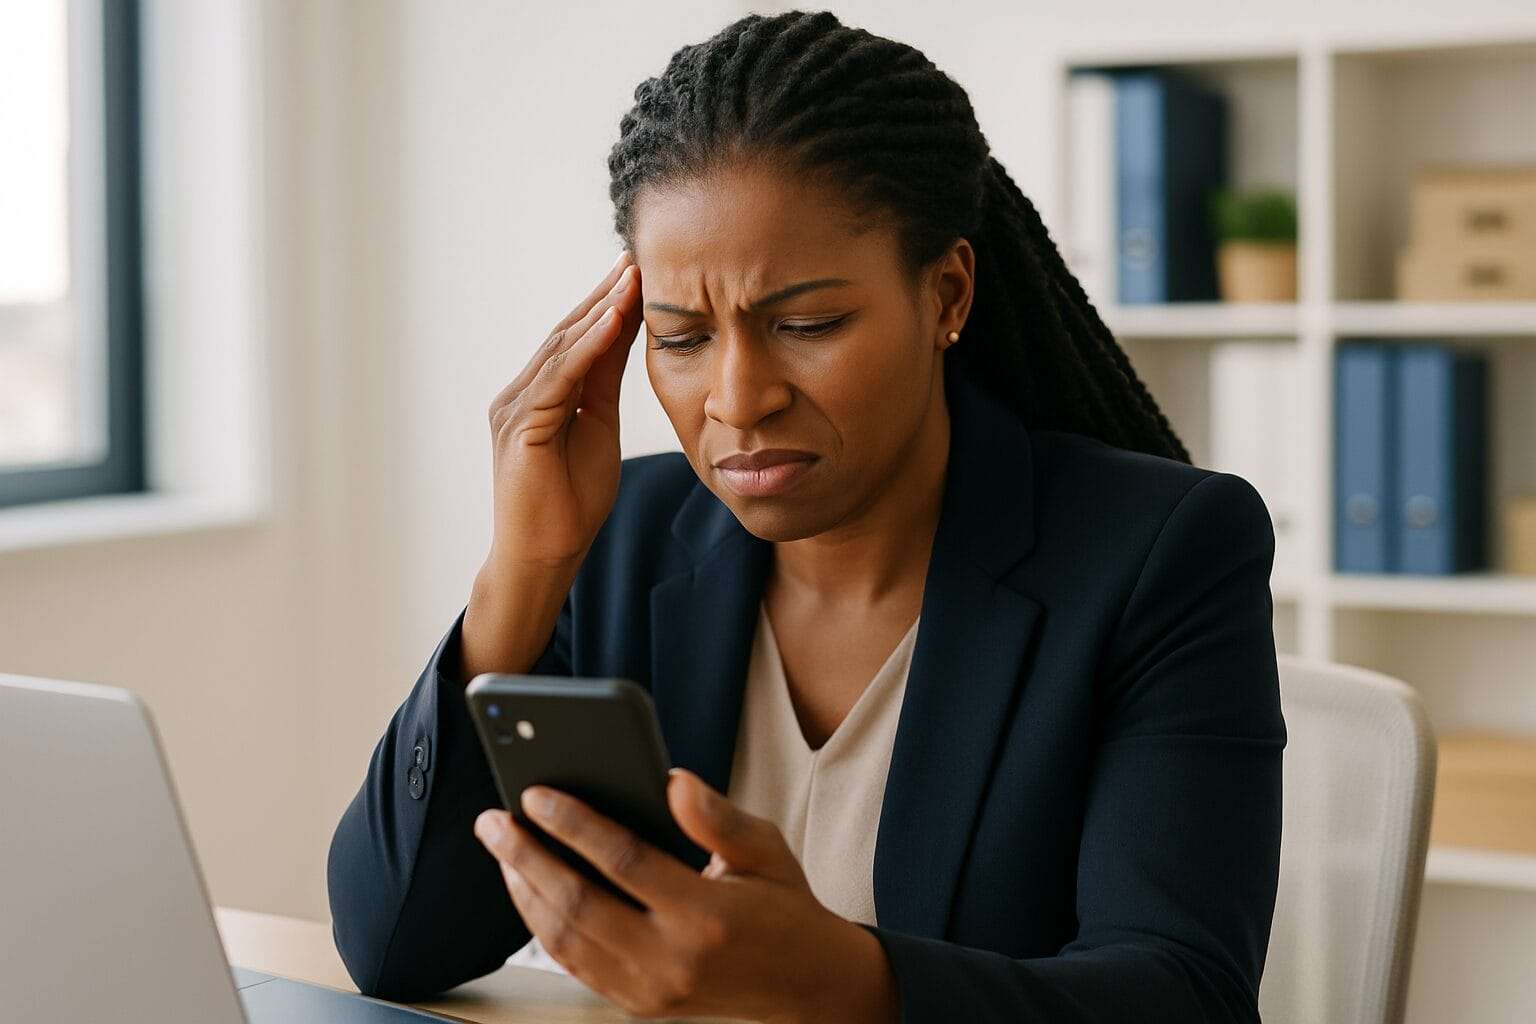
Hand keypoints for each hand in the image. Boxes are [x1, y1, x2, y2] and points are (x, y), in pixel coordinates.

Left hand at [473, 768, 900, 1022]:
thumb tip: (672, 780)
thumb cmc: (784, 906)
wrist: (805, 985)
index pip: (625, 862)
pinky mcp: (638, 1004)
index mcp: (708, 915)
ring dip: (524, 890)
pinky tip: (527, 888)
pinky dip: (541, 925)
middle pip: (579, 904)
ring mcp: (650, 990)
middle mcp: (673, 960)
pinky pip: (574, 963)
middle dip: (527, 856)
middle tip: (494, 820)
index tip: (537, 794)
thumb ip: (717, 817)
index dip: (576, 825)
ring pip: (565, 940)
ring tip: (502, 848)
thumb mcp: (767, 850)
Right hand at [485, 249, 642, 569]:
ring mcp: (514, 409)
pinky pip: (558, 378)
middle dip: (604, 294)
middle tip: (636, 257)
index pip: (576, 339)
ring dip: (600, 310)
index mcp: (538, 395)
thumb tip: (623, 336)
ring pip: (562, 348)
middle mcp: (519, 394)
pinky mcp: (521, 427)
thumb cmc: (570, 504)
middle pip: (566, 333)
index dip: (608, 305)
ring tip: (632, 277)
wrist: (544, 557)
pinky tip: (612, 320)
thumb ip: (603, 384)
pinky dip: (586, 347)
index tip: (639, 272)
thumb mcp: (598, 427)